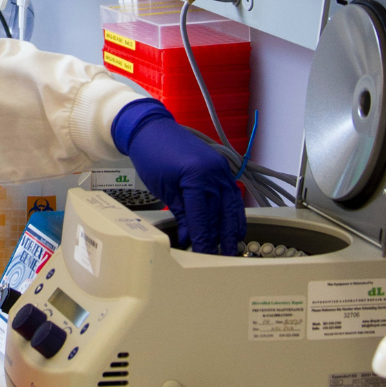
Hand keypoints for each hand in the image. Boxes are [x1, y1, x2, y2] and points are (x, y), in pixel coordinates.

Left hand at [112, 98, 245, 254]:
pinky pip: (233, 194)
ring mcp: (221, 169)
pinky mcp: (221, 167)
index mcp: (197, 177)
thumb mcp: (163, 189)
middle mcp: (214, 173)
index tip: (203, 255)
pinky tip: (234, 226)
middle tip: (216, 257)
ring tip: (230, 247)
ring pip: (232, 206)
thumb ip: (182, 215)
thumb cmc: (152, 155)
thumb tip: (190, 238)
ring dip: (232, 228)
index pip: (203, 217)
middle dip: (218, 238)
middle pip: (220, 214)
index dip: (203, 239)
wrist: (151, 129)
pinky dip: (234, 212)